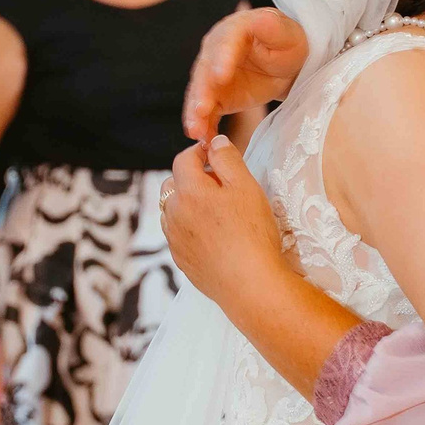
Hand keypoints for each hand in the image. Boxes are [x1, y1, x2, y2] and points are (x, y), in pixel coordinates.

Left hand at [159, 135, 291, 309]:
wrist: (249, 283)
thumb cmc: (252, 232)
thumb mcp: (246, 186)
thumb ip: (227, 159)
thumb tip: (214, 141)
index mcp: (188, 190)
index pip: (183, 159)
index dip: (199, 152)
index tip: (214, 154)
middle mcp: (173, 213)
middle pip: (172, 184)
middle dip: (190, 178)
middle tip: (219, 183)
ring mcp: (174, 238)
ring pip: (172, 211)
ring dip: (187, 204)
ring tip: (215, 210)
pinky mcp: (180, 259)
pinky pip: (178, 234)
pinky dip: (189, 227)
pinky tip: (213, 235)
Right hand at [182, 7, 309, 141]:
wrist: (288, 66)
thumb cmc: (288, 44)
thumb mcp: (288, 34)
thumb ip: (274, 27)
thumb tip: (263, 19)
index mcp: (234, 30)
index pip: (225, 42)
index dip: (222, 59)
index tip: (220, 76)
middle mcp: (215, 51)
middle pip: (205, 71)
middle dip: (202, 92)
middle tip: (200, 109)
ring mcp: (212, 75)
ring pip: (200, 94)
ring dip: (196, 113)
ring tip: (195, 131)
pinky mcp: (216, 97)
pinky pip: (206, 112)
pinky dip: (203, 126)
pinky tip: (201, 140)